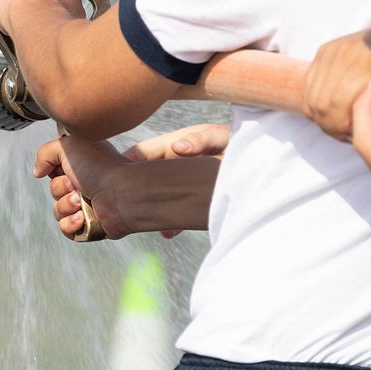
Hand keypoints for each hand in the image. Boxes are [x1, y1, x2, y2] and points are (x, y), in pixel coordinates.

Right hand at [34, 137, 128, 239]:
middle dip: (60, 188)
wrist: (122, 193)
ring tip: (81, 201)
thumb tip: (37, 172)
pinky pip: (66, 229)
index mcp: (81, 167)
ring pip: (57, 211)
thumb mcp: (69, 145)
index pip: (54, 172)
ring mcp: (87, 206)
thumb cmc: (100, 167)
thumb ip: (46, 153)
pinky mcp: (89, 226)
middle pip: (54, 191)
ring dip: (66, 205)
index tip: (64, 168)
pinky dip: (71, 223)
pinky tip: (83, 217)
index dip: (55, 171)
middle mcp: (85, 185)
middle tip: (77, 185)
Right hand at [122, 123, 228, 237]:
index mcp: (172, 145)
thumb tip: (178, 147)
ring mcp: (180, 180)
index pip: (140, 153)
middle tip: (120, 208)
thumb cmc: (236, 140)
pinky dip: (172, 220)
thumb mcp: (218, 137)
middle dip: (133, 193)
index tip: (112, 179)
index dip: (124, 164)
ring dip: (153, 210)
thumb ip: (199, 140)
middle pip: (144, 178)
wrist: (258, 157)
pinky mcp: (192, 195)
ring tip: (145, 224)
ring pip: (158, 197)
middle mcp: (172, 162)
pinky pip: (176, 208)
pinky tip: (169, 232)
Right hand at [305, 10, 370, 140]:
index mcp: (365, 63)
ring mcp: (331, 51)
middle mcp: (343, 54)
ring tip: (337, 124)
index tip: (352, 137)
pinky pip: (310, 82)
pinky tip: (330, 110)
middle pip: (320, 101)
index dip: (339, 125)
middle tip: (343, 136)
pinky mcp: (325, 50)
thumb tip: (364, 130)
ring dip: (320, 114)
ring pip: (312, 94)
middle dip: (329, 124)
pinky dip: (315, 100)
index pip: (337, 103)